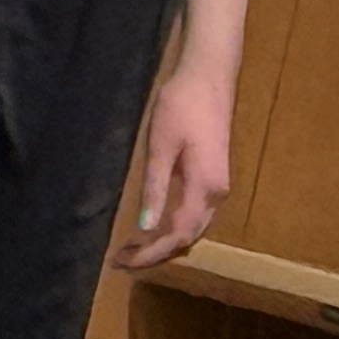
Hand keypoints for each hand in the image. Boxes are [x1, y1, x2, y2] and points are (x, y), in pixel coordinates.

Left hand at [115, 59, 233, 266]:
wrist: (208, 77)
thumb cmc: (181, 106)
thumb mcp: (161, 146)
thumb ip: (155, 188)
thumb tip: (145, 227)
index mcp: (204, 189)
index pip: (176, 235)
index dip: (150, 253)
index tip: (122, 261)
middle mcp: (216, 195)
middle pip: (187, 238)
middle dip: (155, 253)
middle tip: (121, 259)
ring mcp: (217, 187)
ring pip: (192, 229)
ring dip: (165, 242)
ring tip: (133, 247)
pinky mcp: (213, 177)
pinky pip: (194, 214)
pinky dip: (174, 227)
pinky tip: (154, 226)